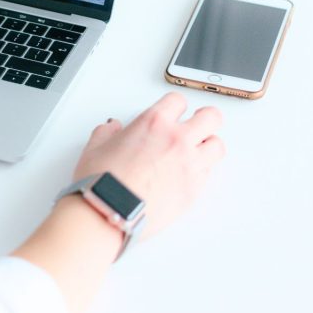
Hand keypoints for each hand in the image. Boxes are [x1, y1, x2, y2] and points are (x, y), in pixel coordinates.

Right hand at [73, 92, 224, 237]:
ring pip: (217, 146)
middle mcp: (177, 140)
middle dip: (205, 118)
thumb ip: (108, 133)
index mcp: (154, 123)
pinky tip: (189, 174)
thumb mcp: (96, 147)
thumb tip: (112, 130)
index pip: (178, 100)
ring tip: (197, 151)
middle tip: (197, 123)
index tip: (173, 111)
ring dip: (208, 146)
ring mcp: (189, 165)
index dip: (175, 105)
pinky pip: (209, 174)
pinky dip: (201, 172)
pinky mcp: (194, 191)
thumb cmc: (103, 183)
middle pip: (211, 117)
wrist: (111, 212)